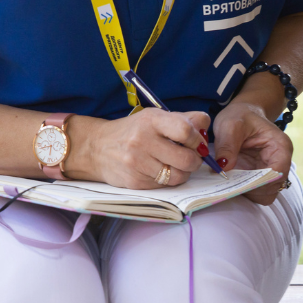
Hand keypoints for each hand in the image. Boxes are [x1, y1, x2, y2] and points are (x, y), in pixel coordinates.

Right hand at [75, 108, 210, 188]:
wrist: (97, 147)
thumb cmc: (134, 131)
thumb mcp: (155, 117)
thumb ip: (183, 119)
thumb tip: (206, 125)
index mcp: (151, 120)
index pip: (185, 130)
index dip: (198, 139)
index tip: (197, 142)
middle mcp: (143, 141)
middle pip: (187, 159)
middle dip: (195, 160)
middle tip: (192, 157)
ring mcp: (138, 163)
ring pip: (178, 176)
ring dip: (184, 173)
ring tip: (177, 165)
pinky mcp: (135, 182)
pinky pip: (165, 185)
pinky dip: (168, 180)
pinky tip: (160, 171)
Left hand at [213, 101, 292, 204]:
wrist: (242, 114)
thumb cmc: (240, 115)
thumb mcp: (230, 125)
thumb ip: (227, 146)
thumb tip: (222, 168)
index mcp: (280, 147)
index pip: (278, 173)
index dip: (260, 182)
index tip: (239, 183)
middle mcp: (280, 161)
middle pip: (271, 188)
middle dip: (251, 189)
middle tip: (229, 184)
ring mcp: (270, 171)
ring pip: (263, 194)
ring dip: (246, 192)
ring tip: (228, 183)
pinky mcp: (259, 176)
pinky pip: (254, 192)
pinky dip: (242, 191)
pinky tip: (230, 182)